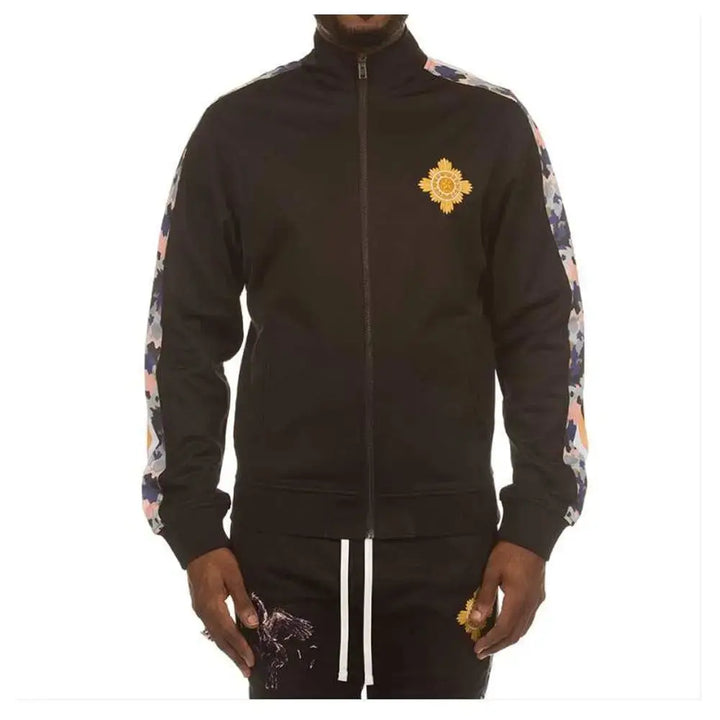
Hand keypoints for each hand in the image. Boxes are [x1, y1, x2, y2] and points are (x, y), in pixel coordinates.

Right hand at [187, 547, 258, 677]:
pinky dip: (222, 639)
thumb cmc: (218, 558)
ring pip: (215, 635)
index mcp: (212, 606)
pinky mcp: (200, 605)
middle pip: (220, 639)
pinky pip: (212, 628)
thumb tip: (252, 623)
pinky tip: (228, 643)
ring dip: (228, 650)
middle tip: (247, 671)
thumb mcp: (234, 576)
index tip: (251, 661)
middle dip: (234, 656)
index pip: (229, 633)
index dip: (241, 648)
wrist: (198, 546)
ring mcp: (200, 610)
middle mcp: (204, 612)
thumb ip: (242, 600)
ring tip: (240, 663)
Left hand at [468, 540, 545, 660]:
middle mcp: (530, 606)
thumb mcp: (491, 572)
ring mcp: (536, 602)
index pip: (503, 630)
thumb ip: (484, 597)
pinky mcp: (538, 596)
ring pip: (523, 629)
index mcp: (518, 601)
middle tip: (481, 652)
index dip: (490, 642)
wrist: (531, 538)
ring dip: (507, 640)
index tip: (477, 649)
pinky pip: (527, 621)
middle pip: (514, 635)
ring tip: (492, 644)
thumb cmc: (509, 552)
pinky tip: (506, 628)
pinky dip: (515, 629)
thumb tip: (475, 621)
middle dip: (497, 646)